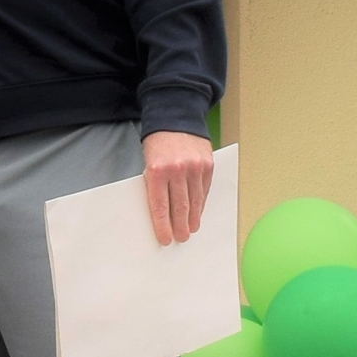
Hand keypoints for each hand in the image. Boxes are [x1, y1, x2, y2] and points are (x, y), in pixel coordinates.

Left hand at [142, 130, 213, 245]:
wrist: (175, 118)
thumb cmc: (157, 143)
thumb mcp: (148, 162)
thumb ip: (154, 183)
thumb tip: (161, 210)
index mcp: (157, 170)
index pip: (160, 205)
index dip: (162, 225)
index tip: (164, 239)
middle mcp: (177, 170)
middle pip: (180, 206)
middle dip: (180, 226)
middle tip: (180, 238)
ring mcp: (195, 167)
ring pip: (195, 200)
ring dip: (193, 218)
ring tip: (190, 229)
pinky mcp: (208, 165)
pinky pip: (204, 190)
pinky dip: (201, 203)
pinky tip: (198, 212)